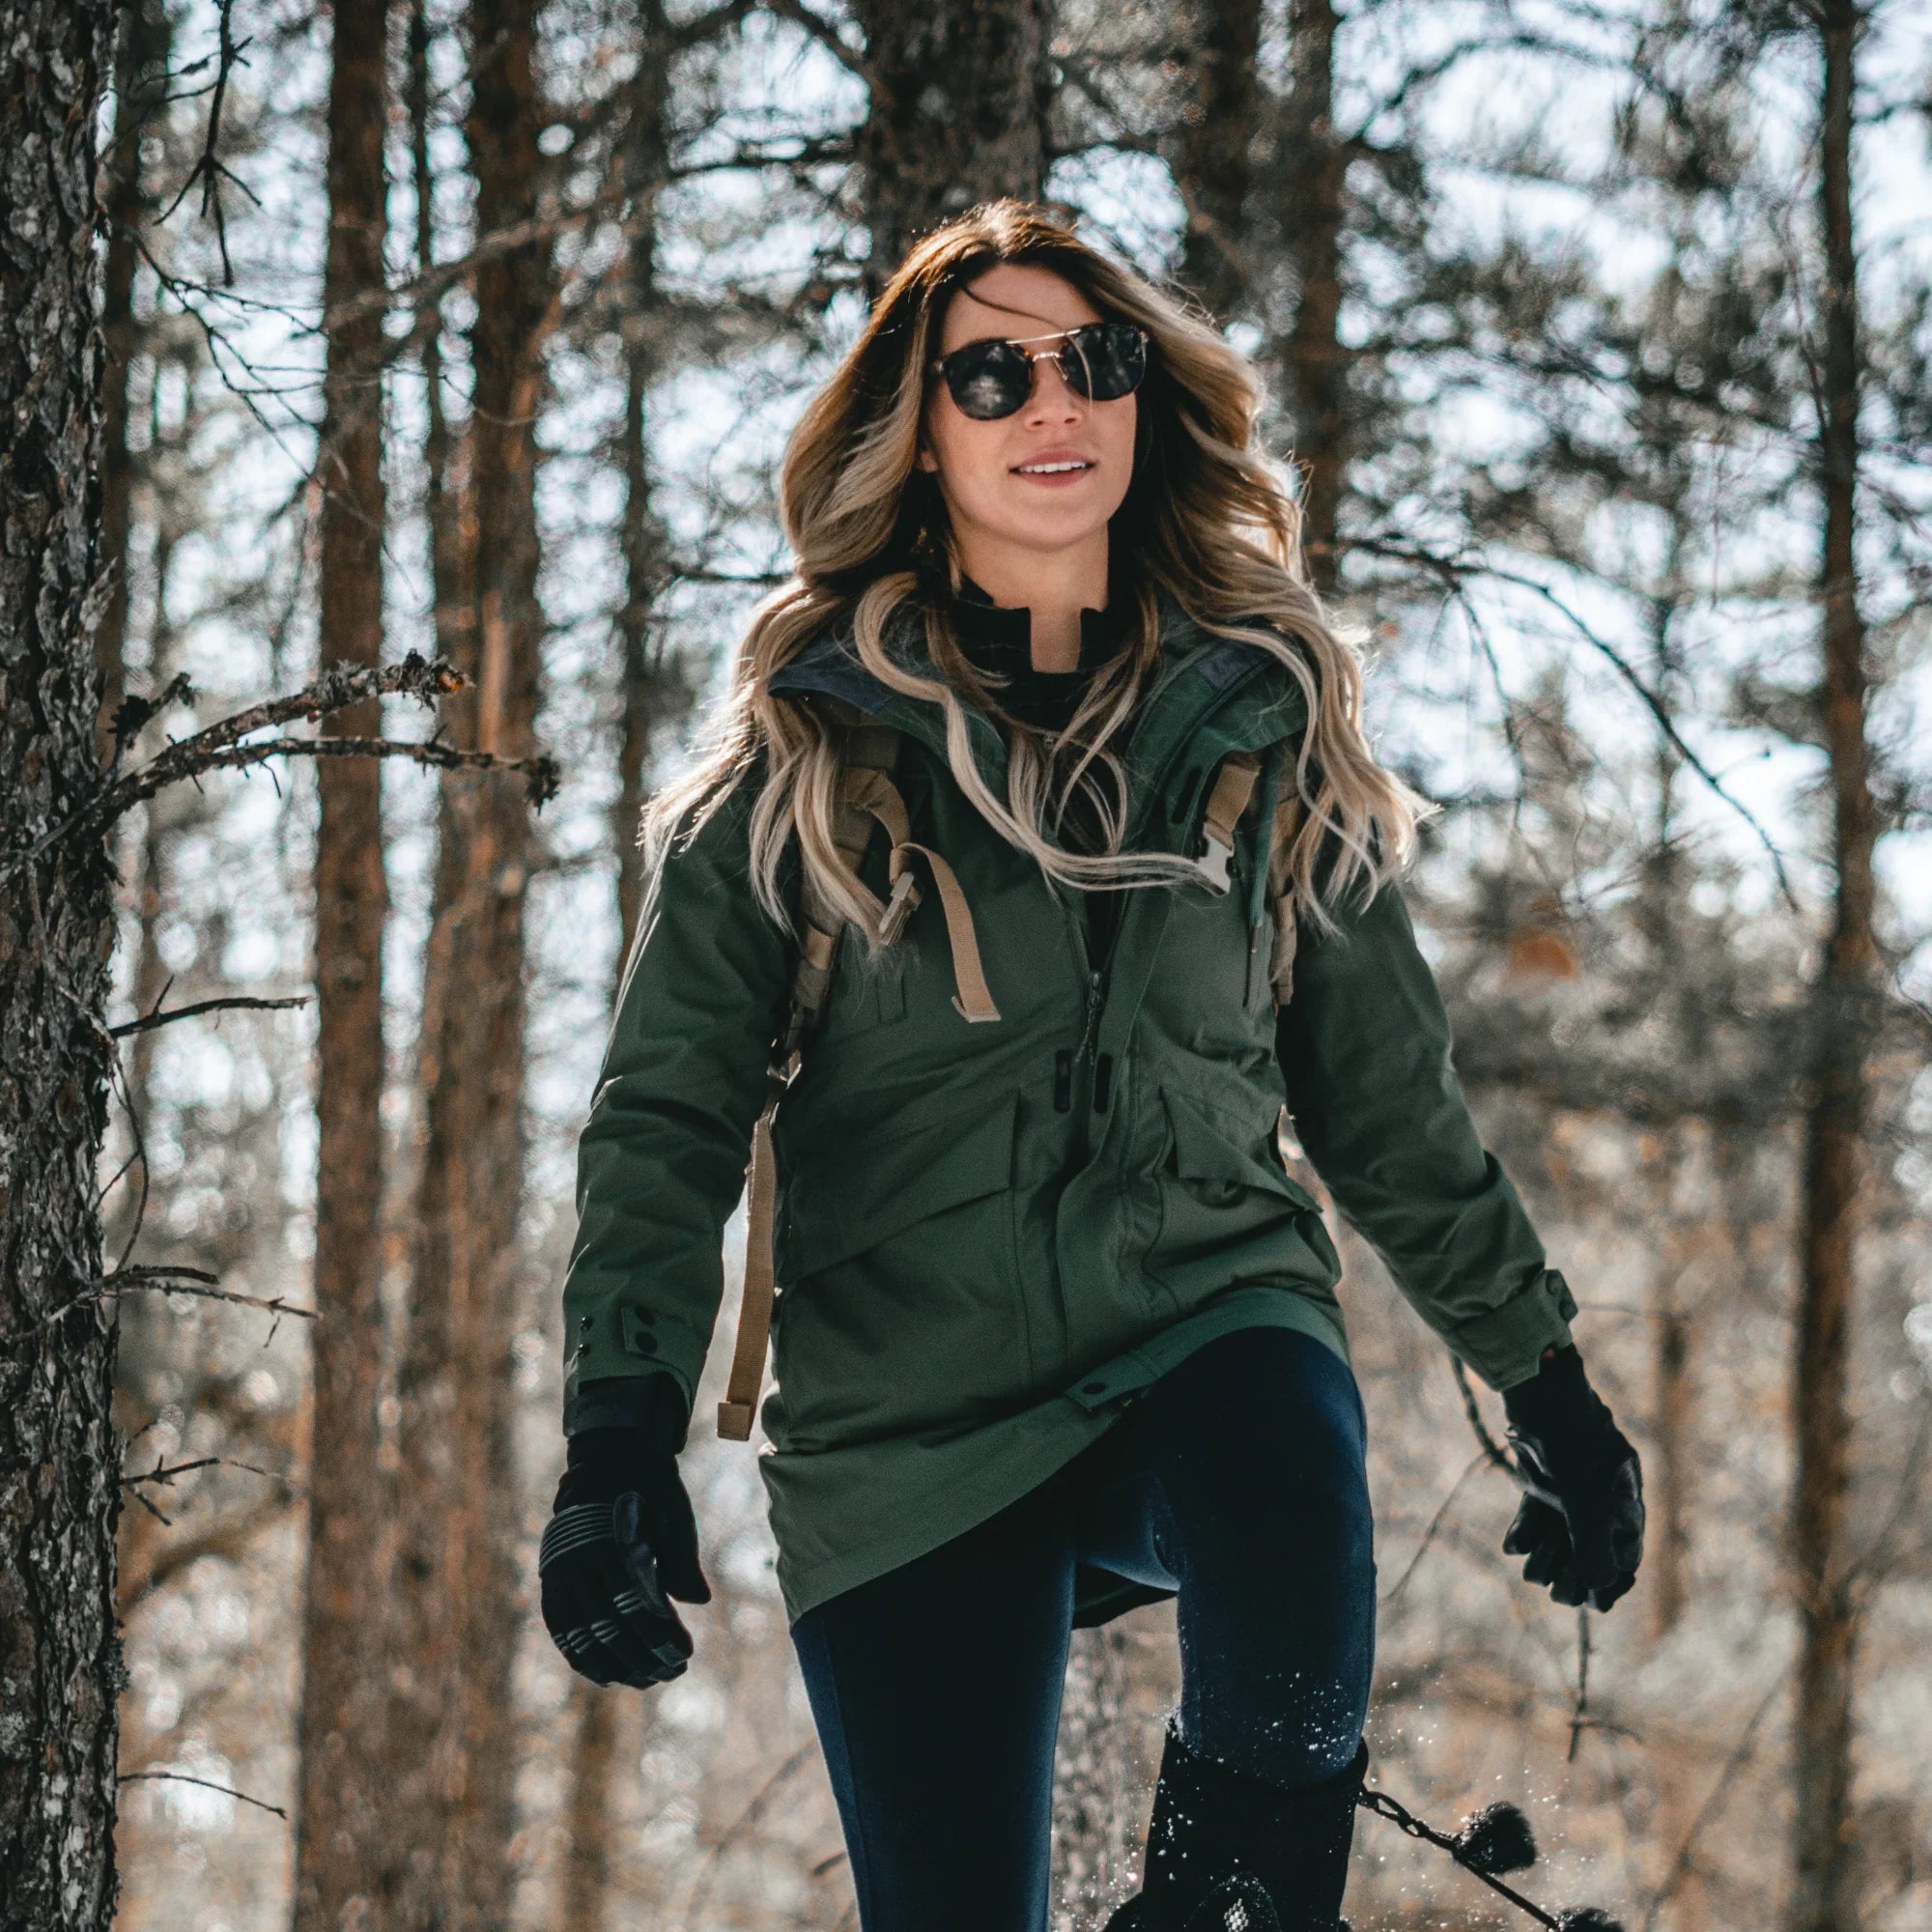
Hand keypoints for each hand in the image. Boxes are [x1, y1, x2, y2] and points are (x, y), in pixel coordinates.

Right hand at [540, 1374, 711, 1687]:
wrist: (607, 1455)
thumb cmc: (648, 1482)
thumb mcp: (672, 1507)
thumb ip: (681, 1554)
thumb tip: (699, 1600)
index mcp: (608, 1541)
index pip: (634, 1603)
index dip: (659, 1635)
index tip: (684, 1654)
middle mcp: (577, 1561)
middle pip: (607, 1628)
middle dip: (642, 1657)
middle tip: (672, 1673)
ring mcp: (559, 1573)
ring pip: (581, 1635)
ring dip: (614, 1665)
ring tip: (646, 1680)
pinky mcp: (552, 1580)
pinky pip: (562, 1629)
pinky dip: (582, 1655)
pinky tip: (608, 1675)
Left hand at [1500, 1345, 1643, 1612]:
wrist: (1538, 1391)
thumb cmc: (1572, 1444)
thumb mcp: (1585, 1500)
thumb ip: (1593, 1545)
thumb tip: (1601, 1586)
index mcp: (1624, 1502)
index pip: (1625, 1554)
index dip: (1611, 1582)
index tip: (1593, 1604)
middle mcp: (1601, 1497)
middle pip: (1590, 1549)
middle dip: (1573, 1573)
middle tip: (1557, 1593)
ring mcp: (1570, 1487)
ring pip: (1560, 1534)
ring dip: (1546, 1556)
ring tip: (1533, 1572)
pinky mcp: (1543, 1477)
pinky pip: (1537, 1514)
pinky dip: (1527, 1530)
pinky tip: (1512, 1547)